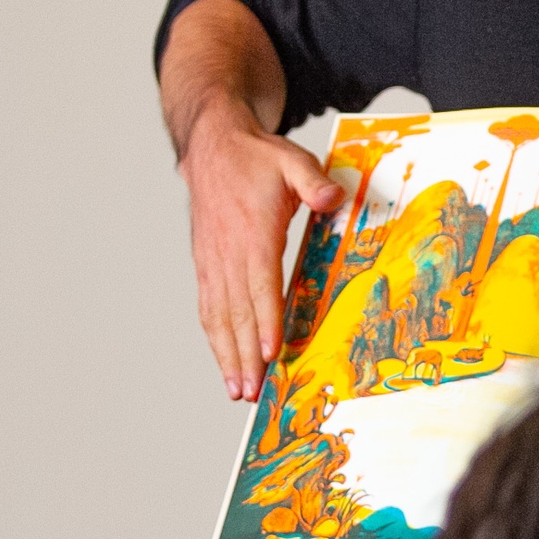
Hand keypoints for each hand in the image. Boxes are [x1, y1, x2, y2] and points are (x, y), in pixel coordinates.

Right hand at [178, 95, 344, 401]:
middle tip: (253, 392)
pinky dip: (214, 338)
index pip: (260, 284)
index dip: (264, 321)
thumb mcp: (291, 159)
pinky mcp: (205, 265)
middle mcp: (229, 253)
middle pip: (237, 312)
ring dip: (226, 356)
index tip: (269, 353)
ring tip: (236, 389)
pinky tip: (223, 361)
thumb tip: (333, 198)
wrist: (212, 146)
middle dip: (244, 355)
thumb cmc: (256, 157)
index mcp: (253, 232)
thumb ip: (313, 181)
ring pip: (218, 316)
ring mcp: (213, 261)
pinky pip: (208, 307)